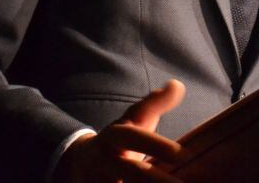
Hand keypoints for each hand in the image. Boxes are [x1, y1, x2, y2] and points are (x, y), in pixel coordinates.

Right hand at [56, 80, 186, 182]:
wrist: (78, 163)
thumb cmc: (120, 140)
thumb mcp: (134, 119)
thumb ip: (155, 103)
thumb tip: (177, 85)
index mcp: (114, 136)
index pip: (134, 138)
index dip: (154, 145)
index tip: (180, 153)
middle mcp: (104, 161)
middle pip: (131, 173)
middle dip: (156, 182)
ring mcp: (97, 181)